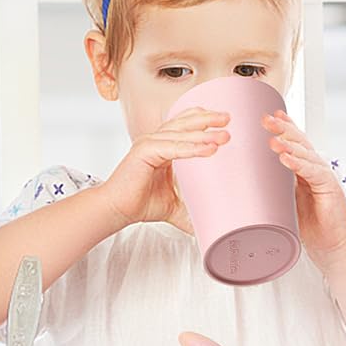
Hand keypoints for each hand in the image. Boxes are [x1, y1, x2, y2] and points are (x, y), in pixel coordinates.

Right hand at [99, 107, 229, 228]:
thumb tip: (211, 226)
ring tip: (224, 136)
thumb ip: (191, 211)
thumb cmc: (140, 203)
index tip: (224, 121)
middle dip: (208, 119)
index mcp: (162, 145)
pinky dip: (192, 148)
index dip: (203, 120)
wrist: (117, 210)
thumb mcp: (175, 205)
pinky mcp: (144, 152)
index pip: (183, 124)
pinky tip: (209, 149)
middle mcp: (155, 140)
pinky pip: (173, 148)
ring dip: (204, 133)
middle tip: (228, 119)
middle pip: (184, 122)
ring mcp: (149, 143)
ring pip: (181, 133)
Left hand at [264, 112, 345, 262]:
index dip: (284, 127)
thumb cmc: (309, 225)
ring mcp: (324, 176)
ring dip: (289, 146)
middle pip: (300, 142)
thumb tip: (249, 178)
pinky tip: (286, 159)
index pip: (295, 142)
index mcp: (305, 168)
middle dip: (283, 129)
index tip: (269, 115)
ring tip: (272, 140)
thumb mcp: (286, 200)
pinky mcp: (330, 187)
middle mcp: (316, 168)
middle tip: (265, 120)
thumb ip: (275, 186)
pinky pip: (313, 172)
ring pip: (306, 154)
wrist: (331, 245)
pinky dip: (299, 164)